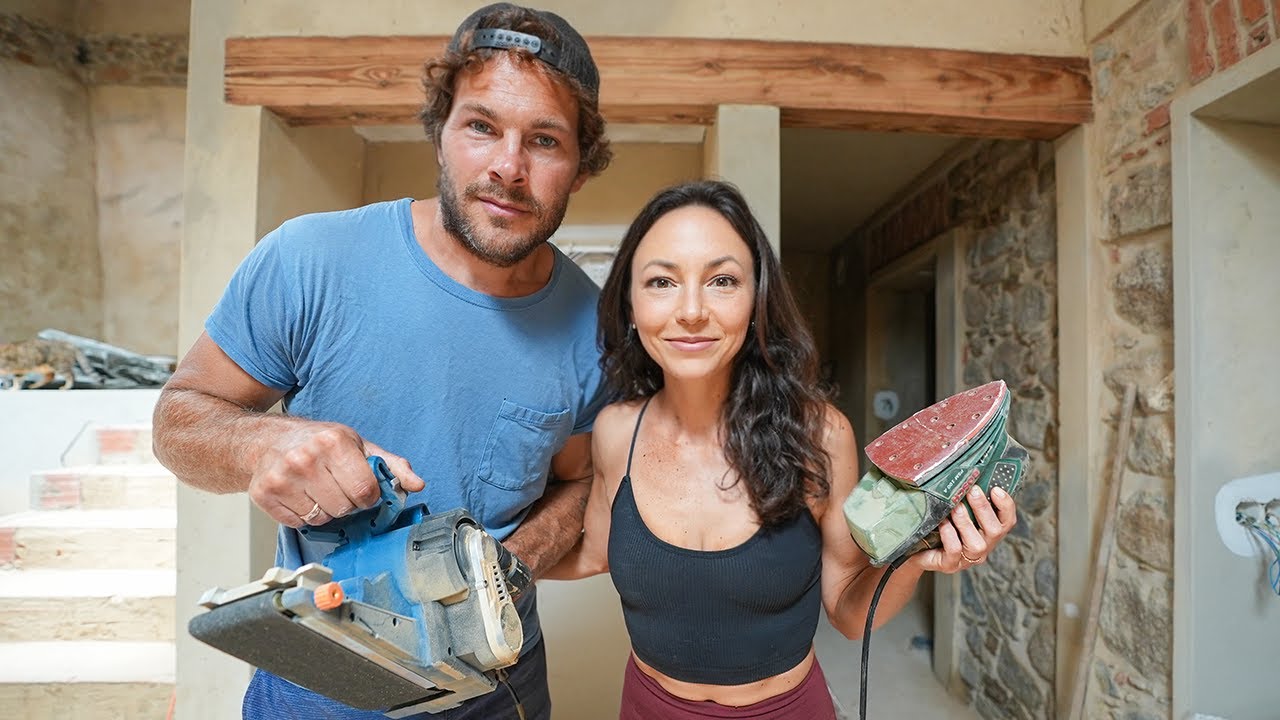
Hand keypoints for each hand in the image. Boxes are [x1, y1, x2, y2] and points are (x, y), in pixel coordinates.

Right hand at [246, 421, 424, 528]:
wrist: (267, 439)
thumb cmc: (317, 441)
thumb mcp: (359, 446)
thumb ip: (391, 466)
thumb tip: (416, 484)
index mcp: (333, 442)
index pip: (365, 491)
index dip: (368, 496)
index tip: (361, 489)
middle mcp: (305, 458)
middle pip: (344, 508)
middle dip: (346, 502)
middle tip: (336, 486)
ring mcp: (282, 477)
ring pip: (321, 518)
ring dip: (324, 510)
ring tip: (317, 489)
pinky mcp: (264, 493)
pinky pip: (297, 523)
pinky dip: (302, 515)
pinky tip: (300, 495)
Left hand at [909, 485, 1016, 573]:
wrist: (915, 547)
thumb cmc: (938, 524)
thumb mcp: (954, 509)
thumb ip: (965, 496)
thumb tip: (968, 470)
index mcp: (988, 531)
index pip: (1008, 521)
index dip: (1006, 506)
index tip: (996, 489)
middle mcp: (982, 546)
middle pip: (995, 531)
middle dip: (983, 508)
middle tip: (971, 490)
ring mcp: (967, 558)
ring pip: (977, 544)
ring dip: (966, 522)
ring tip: (955, 507)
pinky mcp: (949, 564)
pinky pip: (955, 551)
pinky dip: (950, 535)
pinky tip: (942, 523)